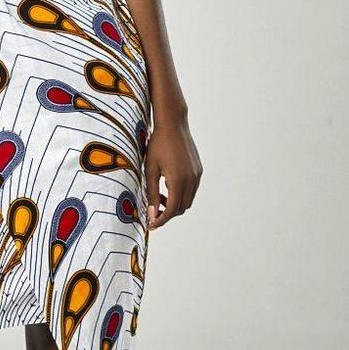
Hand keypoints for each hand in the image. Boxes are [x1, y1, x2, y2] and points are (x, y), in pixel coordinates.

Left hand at [144, 111, 202, 228]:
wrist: (173, 124)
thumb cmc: (157, 144)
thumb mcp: (150, 169)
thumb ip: (151, 193)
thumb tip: (151, 213)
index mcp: (178, 180)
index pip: (171, 210)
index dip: (161, 220)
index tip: (151, 225)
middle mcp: (191, 180)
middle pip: (181, 208)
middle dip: (167, 213)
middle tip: (152, 211)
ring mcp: (197, 175)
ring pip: (188, 200)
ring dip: (174, 204)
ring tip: (159, 197)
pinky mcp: (198, 170)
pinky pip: (191, 189)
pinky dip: (181, 194)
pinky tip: (168, 186)